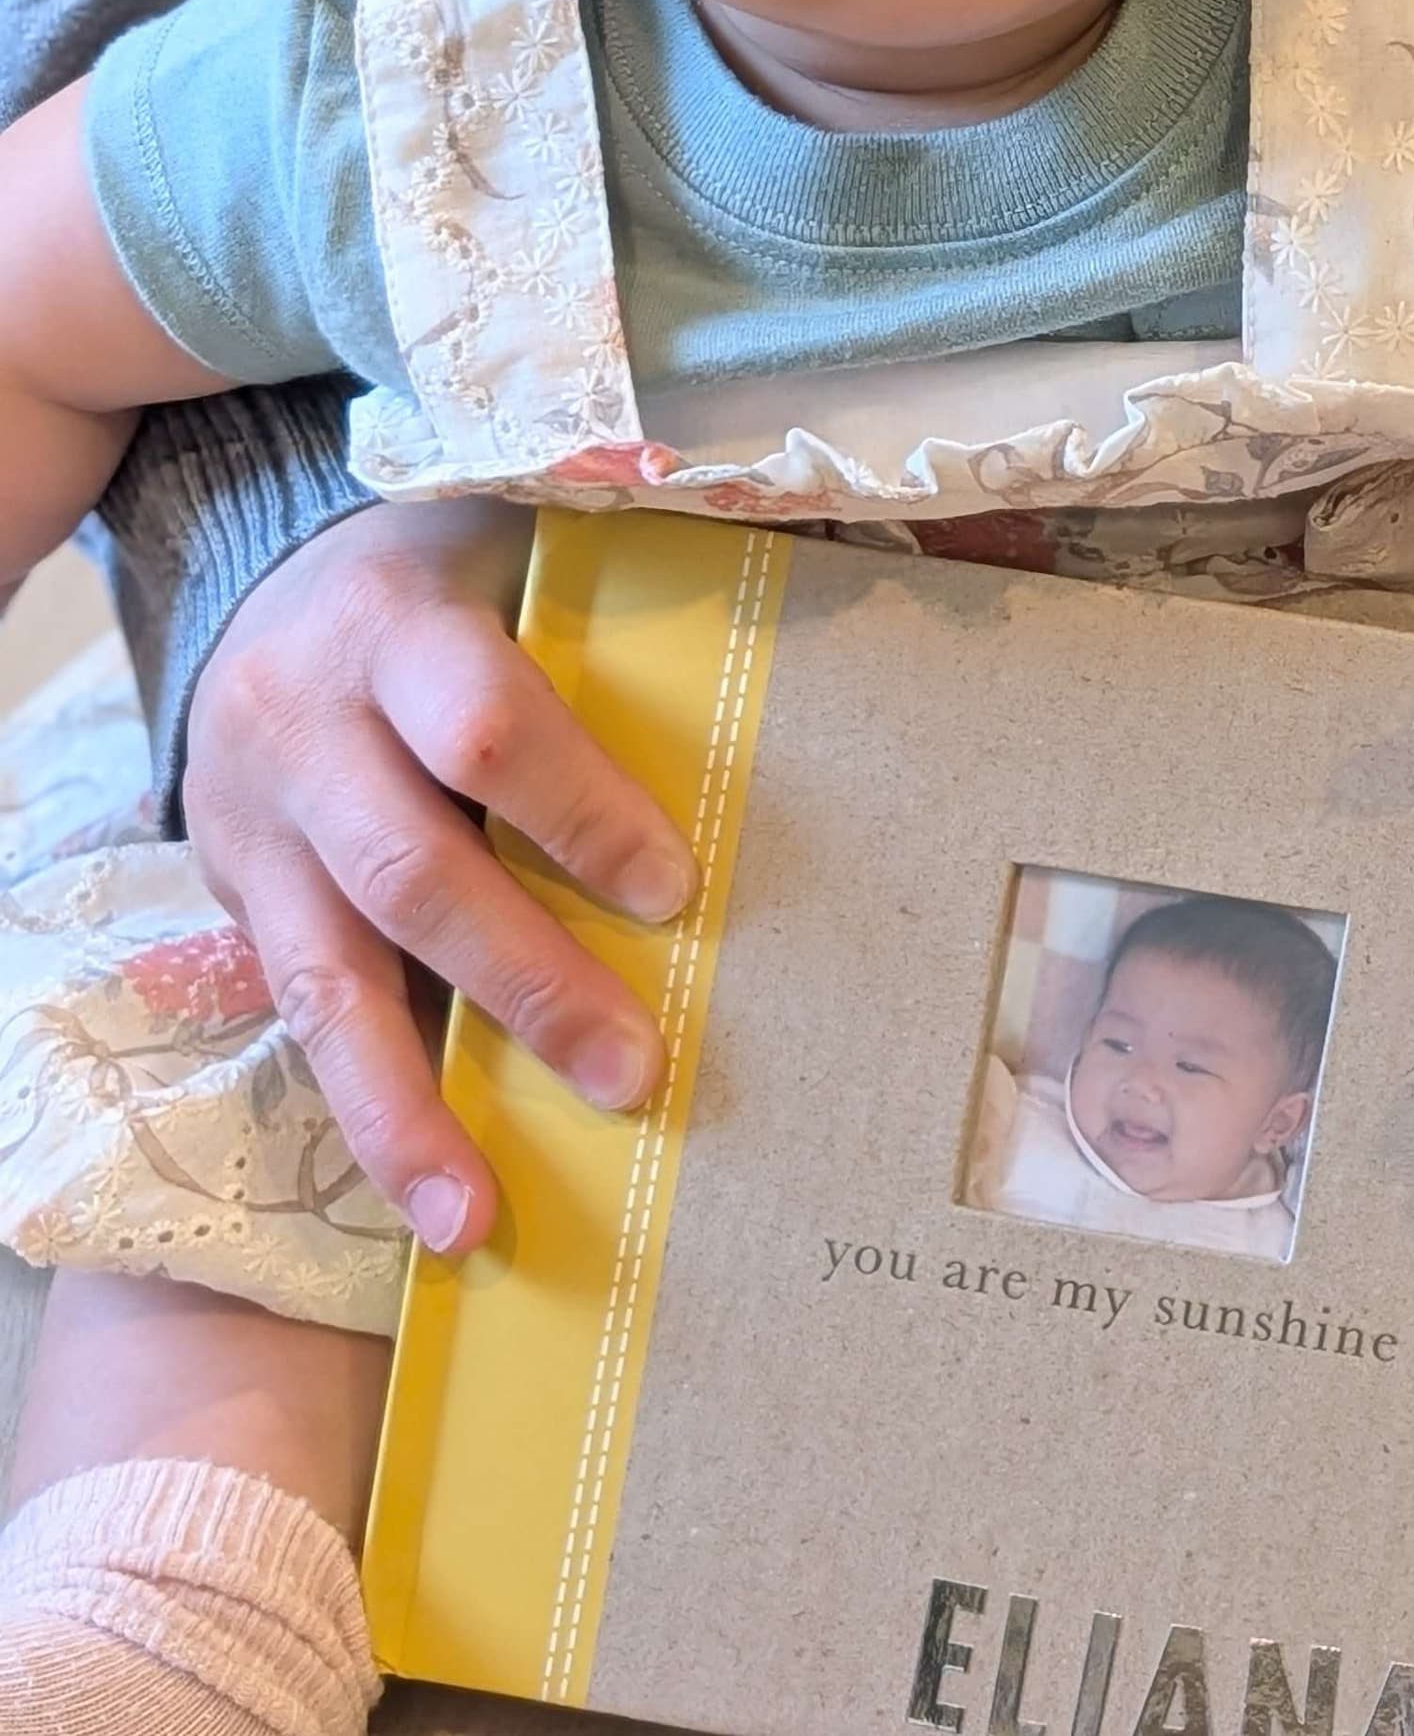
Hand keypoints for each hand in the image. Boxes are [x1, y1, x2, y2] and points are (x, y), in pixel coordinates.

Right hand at [183, 499, 694, 1254]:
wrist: (264, 583)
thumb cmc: (451, 573)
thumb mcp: (522, 539)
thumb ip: (636, 581)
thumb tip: (835, 566)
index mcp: (399, 629)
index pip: (486, 724)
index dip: (580, 809)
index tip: (675, 889)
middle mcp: (306, 733)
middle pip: (413, 872)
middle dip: (525, 980)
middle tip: (635, 1068)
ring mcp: (259, 829)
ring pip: (329, 979)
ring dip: (412, 1105)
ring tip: (481, 1212)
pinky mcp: (241, 905)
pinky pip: (301, 1021)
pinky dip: (369, 1117)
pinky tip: (432, 1205)